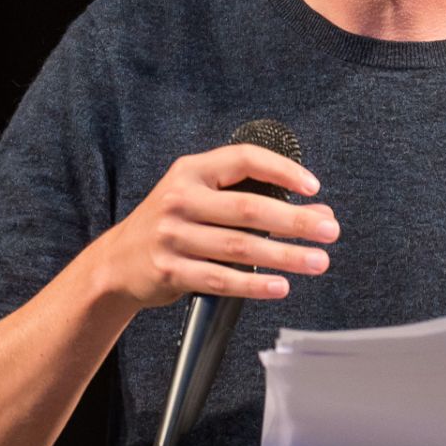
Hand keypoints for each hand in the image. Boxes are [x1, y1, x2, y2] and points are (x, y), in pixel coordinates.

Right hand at [93, 144, 336, 310]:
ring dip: (285, 255)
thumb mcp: (201, 199)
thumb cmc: (172, 225)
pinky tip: (281, 286)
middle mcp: (179, 199)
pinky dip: (254, 285)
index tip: (313, 186)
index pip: (243, 159)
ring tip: (317, 261)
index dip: (282, 170)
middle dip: (295, 220)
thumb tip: (316, 211)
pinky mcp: (170, 270)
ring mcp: (172, 236)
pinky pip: (221, 279)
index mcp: (190, 172)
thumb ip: (253, 199)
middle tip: (329, 230)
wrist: (117, 262)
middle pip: (248, 208)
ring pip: (239, 248)